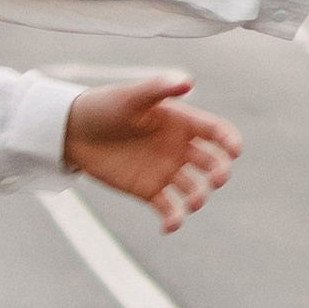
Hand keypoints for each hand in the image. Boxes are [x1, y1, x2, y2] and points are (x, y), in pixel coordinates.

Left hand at [62, 72, 241, 231]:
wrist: (74, 131)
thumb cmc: (105, 107)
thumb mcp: (131, 96)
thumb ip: (159, 88)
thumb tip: (188, 81)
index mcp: (181, 123)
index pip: (215, 132)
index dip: (229, 140)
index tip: (234, 151)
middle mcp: (179, 148)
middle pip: (212, 163)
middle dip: (220, 172)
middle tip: (218, 179)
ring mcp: (166, 171)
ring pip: (194, 189)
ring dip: (198, 197)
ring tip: (192, 203)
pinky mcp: (149, 190)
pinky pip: (169, 209)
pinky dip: (173, 220)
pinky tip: (169, 226)